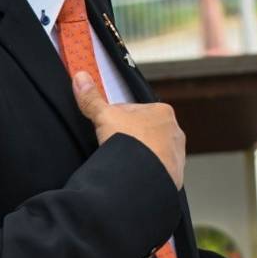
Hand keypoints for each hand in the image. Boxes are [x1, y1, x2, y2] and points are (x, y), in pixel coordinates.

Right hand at [72, 72, 184, 187]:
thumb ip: (92, 99)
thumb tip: (80, 79)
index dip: (116, 119)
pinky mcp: (174, 174)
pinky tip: (132, 174)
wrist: (143, 179)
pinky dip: (145, 171)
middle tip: (113, 146)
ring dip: (139, 155)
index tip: (107, 127)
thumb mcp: (105, 117)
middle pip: (144, 131)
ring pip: (152, 151)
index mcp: (162, 111)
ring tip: (122, 162)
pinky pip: (156, 170)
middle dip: (130, 138)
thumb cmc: (132, 144)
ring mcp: (176, 154)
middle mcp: (174, 131)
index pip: (134, 110)